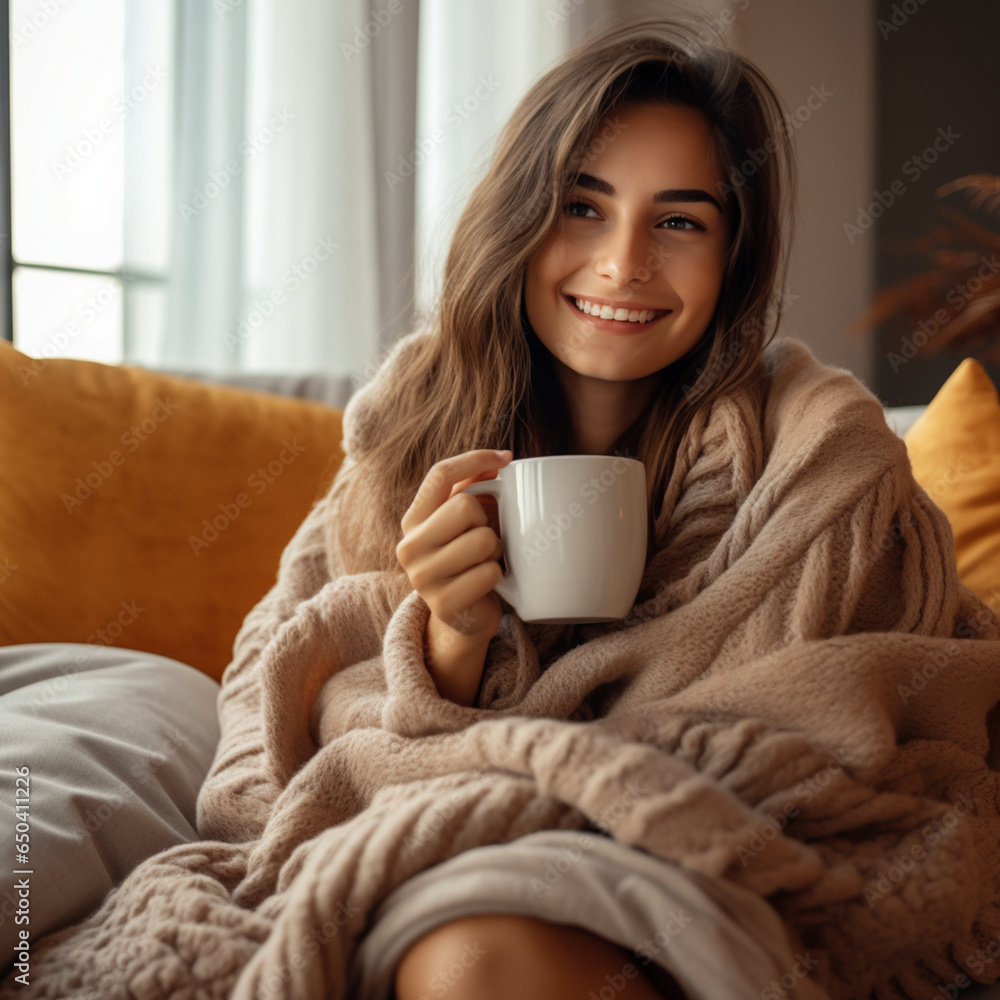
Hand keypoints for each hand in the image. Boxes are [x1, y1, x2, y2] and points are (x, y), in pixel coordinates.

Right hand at [396, 449, 511, 644]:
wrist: (465, 617)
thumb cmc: (468, 561)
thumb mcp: (464, 522)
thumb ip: (471, 489)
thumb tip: (496, 464)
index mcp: (413, 520)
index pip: (440, 474)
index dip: (475, 459)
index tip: (506, 458)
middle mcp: (409, 546)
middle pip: (465, 506)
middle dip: (486, 521)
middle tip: (484, 539)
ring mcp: (422, 578)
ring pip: (482, 540)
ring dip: (494, 551)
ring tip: (484, 562)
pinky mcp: (442, 604)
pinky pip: (489, 573)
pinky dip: (497, 576)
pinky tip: (485, 584)